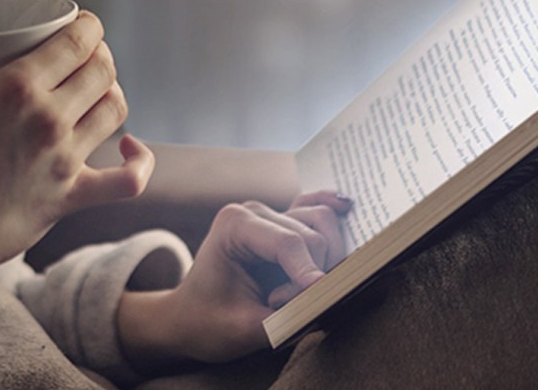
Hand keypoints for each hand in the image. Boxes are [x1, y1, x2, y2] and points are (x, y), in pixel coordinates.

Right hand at [0, 11, 153, 263]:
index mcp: (15, 87)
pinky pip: (128, 181)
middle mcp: (48, 120)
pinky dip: (139, 163)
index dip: (89, 29)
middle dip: (100, 57)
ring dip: (112, 94)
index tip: (85, 27)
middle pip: (103, 72)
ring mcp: (64, 159)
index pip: (78, 43)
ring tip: (98, 91)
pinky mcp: (71, 196)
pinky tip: (130, 147)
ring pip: (116, 110)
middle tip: (88, 57)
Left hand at [117, 192, 351, 368]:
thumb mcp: (243, 329)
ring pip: (323, 224)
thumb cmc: (208, 323)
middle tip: (281, 305)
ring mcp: (271, 214)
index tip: (324, 297)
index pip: (289, 243)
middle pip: (312, 236)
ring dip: (324, 261)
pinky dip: (334, 212)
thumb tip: (330, 300)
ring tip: (293, 290)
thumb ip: (287, 317)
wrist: (189, 318)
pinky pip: (317, 209)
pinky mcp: (284, 223)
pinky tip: (349, 209)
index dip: (309, 273)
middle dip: (311, 275)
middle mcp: (255, 211)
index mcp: (234, 224)